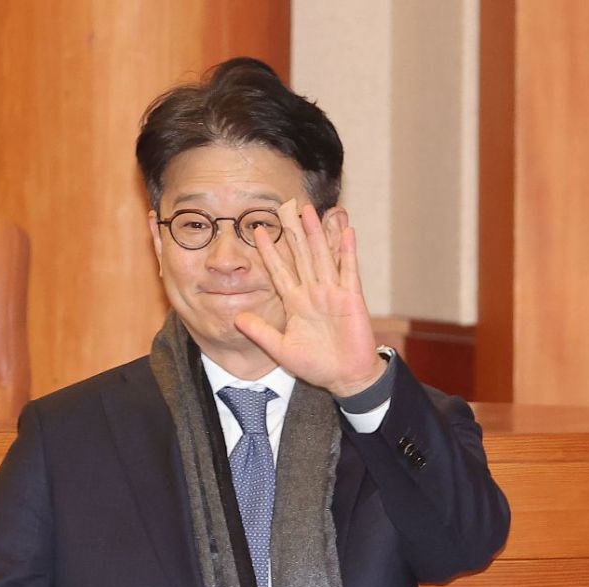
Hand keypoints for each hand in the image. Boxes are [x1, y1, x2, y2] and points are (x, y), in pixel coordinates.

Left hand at [234, 200, 386, 396]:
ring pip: (322, 257)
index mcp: (296, 303)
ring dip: (316, 234)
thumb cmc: (316, 365)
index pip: (279, 271)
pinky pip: (349, 270)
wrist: (345, 377)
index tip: (255, 231)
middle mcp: (313, 293)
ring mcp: (333, 293)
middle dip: (292, 231)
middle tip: (284, 206)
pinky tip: (346, 231)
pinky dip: (347, 251)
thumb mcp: (281, 349)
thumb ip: (260, 332)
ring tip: (309, 211)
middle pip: (300, 255)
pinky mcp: (352, 298)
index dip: (268, 251)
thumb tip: (236, 318)